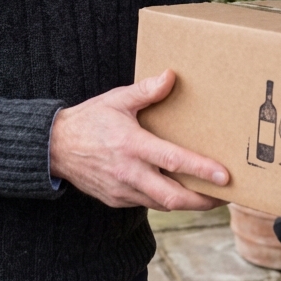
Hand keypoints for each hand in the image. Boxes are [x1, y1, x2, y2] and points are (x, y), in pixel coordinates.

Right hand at [50, 69, 228, 210]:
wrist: (55, 147)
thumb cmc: (90, 120)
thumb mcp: (117, 100)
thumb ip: (146, 91)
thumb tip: (171, 76)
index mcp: (132, 145)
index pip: (173, 161)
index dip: (202, 170)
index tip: (225, 176)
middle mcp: (129, 172)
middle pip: (173, 197)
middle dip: (202, 201)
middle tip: (225, 196)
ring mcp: (122, 190)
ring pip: (162, 204)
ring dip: (186, 203)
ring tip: (208, 196)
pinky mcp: (116, 200)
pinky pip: (147, 203)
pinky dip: (165, 200)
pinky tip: (178, 191)